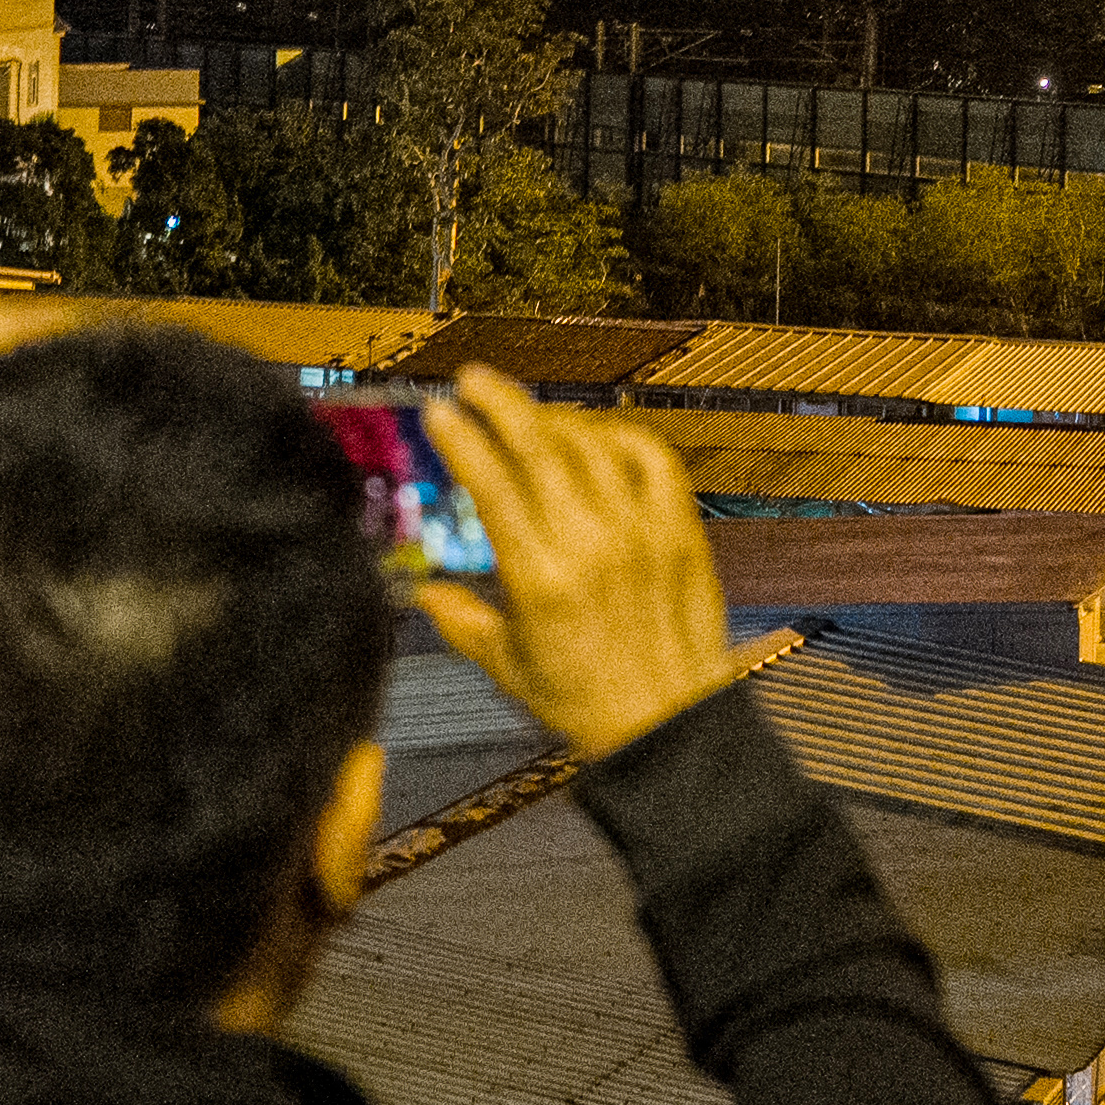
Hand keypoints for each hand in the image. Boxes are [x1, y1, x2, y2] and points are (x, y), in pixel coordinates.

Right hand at [408, 366, 734, 760]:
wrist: (668, 724)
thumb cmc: (591, 704)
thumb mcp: (507, 667)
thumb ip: (460, 622)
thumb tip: (425, 596)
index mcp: (540, 577)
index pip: (492, 483)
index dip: (462, 438)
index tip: (440, 412)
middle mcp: (590, 544)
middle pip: (538, 444)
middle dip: (499, 402)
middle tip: (474, 381)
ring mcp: (640, 531)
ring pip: (591, 441)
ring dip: (553, 415)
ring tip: (528, 410)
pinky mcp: (679, 530)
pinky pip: (651, 457)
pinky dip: (621, 435)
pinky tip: (597, 435)